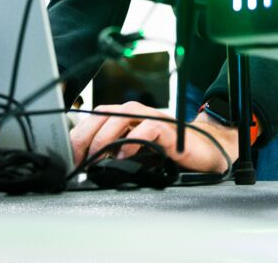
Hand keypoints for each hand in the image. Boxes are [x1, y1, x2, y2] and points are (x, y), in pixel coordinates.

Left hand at [69, 100, 237, 173]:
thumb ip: (116, 153)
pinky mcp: (170, 131)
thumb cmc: (171, 153)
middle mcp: (139, 115)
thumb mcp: (137, 153)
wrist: (206, 154)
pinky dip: (133, 140)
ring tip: (97, 156)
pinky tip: (125, 155)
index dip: (79, 135)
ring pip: (123, 115)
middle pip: (104, 113)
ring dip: (105, 135)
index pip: (96, 117)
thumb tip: (88, 165)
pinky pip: (148, 128)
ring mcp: (155, 119)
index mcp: (128, 119)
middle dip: (86, 135)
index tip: (71, 157)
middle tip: (78, 158)